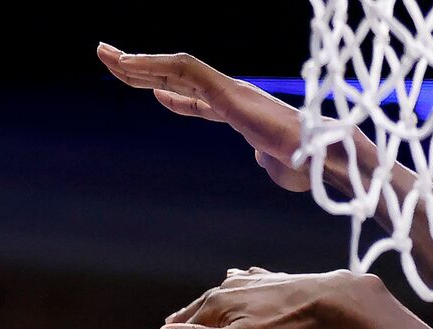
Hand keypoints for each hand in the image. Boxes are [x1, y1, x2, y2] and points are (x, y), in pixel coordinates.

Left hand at [98, 47, 308, 186]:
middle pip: (180, 76)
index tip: (149, 91)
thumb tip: (263, 157)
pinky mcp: (227, 93)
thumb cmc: (306, 165)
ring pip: (176, 68)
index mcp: (240, 110)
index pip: (199, 96)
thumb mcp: (278, 164)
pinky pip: (185, 72)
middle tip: (109, 60)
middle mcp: (232, 93)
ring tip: (108, 58)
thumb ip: (266, 157)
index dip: (173, 94)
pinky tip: (129, 67)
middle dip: (143, 69)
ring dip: (139, 63)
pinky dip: (155, 66)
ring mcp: (229, 90)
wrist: (324, 158)